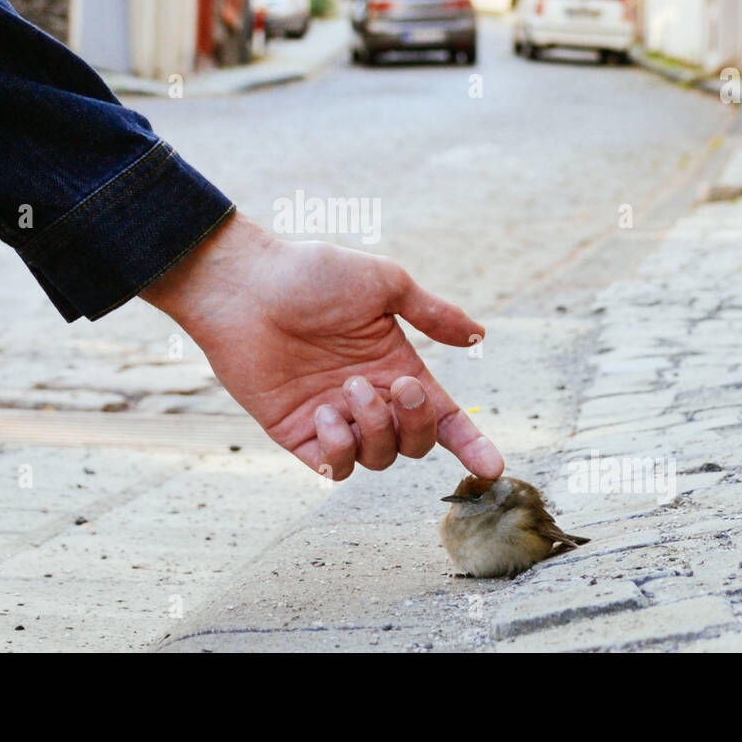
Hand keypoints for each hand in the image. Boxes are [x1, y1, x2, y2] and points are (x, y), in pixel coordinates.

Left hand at [140, 213, 503, 480]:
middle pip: (415, 443)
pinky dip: (339, 448)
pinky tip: (326, 411)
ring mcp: (333, 419)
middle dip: (417, 423)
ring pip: (379, 458)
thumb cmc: (311, 274)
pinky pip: (334, 467)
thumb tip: (479, 334)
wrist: (247, 286)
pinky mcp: (297, 434)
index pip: (441, 415)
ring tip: (351, 389)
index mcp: (394, 365)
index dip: (470, 443)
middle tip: (398, 386)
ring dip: (376, 428)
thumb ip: (432, 313)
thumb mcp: (384, 283)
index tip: (494, 467)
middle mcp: (368, 398)